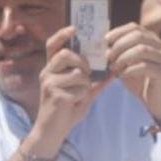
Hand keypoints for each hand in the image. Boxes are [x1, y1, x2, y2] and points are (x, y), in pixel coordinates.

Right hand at [30, 26, 102, 147]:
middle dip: (82, 62)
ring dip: (85, 81)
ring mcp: (49, 83)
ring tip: (80, 92)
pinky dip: (83, 94)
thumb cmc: (66, 110)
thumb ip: (95, 81)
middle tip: (87, 73)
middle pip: (66, 54)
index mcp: (52, 69)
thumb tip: (113, 71)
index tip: (74, 29)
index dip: (62, 34)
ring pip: (76, 71)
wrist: (52, 132)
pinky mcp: (54, 94)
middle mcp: (47, 73)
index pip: (52, 45)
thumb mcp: (82, 92)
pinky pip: (79, 87)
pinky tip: (75, 102)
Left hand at [105, 22, 160, 114]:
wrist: (156, 100)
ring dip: (123, 57)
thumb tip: (103, 47)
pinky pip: (144, 66)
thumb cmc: (140, 81)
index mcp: (152, 40)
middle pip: (139, 36)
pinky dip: (129, 70)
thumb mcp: (127, 64)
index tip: (106, 40)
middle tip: (108, 56)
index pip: (135, 27)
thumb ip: (119, 54)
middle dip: (119, 45)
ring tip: (113, 67)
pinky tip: (121, 76)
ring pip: (142, 49)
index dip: (119, 31)